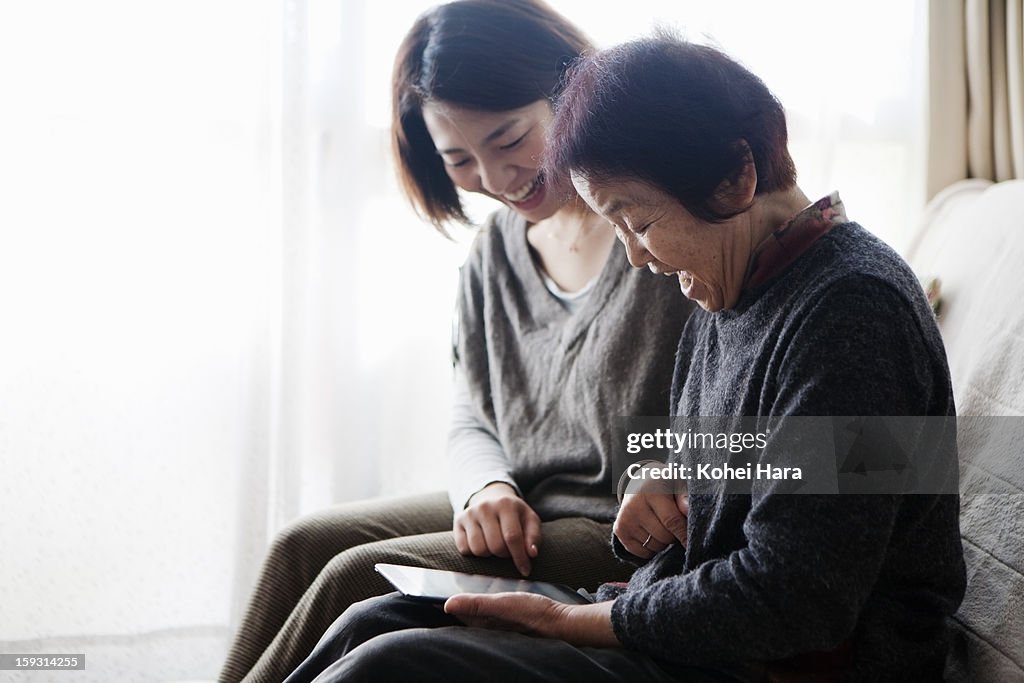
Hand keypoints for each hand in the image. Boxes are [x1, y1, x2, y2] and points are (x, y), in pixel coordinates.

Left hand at [443, 592, 618, 647]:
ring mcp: (500, 622)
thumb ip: (477, 604)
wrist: (563, 621)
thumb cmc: (534, 614)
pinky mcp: (510, 617)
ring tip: (457, 584)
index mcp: (484, 623)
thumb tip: (447, 604)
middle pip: (465, 612)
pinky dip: (484, 601)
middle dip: (454, 601)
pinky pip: (490, 609)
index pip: (457, 612)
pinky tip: (486, 590)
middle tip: (438, 584)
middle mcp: (489, 625)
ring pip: (477, 610)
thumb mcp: (503, 604)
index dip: (444, 601)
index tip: (428, 590)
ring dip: (469, 600)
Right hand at [454, 482, 540, 575]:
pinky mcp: (458, 521)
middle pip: (496, 546)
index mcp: (506, 504)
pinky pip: (465, 549)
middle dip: (505, 555)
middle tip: (508, 550)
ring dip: (489, 555)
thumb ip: (533, 537)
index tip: (525, 571)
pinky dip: (474, 553)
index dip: (520, 557)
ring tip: (494, 545)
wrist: (491, 498)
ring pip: (479, 550)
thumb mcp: (529, 520)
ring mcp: (469, 514)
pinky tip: (482, 543)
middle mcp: (485, 507)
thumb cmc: (514, 514)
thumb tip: (531, 554)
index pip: (512, 537)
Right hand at [614, 483, 688, 559]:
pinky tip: (651, 532)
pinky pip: (642, 552)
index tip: (692, 544)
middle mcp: (634, 504)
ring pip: (654, 546)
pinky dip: (651, 548)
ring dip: (663, 542)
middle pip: (663, 536)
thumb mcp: (678, 484)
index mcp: (651, 490)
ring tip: (662, 525)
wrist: (642, 482)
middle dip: (674, 536)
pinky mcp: (620, 530)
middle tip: (674, 524)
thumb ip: (685, 497)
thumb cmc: (666, 485)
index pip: (671, 521)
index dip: (684, 534)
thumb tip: (687, 511)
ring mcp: (625, 518)